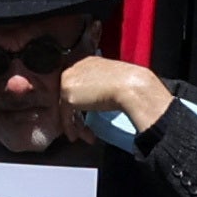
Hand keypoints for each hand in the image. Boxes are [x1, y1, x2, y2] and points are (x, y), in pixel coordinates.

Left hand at [57, 55, 172, 132]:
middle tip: (84, 128)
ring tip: (83, 135)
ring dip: (75, 123)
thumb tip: (93, 100)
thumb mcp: (109, 79)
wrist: (132, 86)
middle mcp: (73, 66)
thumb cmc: (128, 84)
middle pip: (68, 94)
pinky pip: (64, 114)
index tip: (85, 115)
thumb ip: (97, 85)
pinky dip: (70, 127)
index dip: (80, 101)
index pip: (76, 83)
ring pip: (65, 105)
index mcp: (85, 60)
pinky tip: (75, 136)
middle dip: (75, 114)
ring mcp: (68, 79)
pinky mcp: (67, 94)